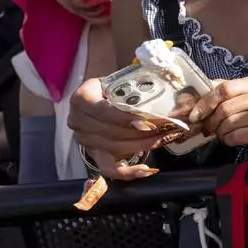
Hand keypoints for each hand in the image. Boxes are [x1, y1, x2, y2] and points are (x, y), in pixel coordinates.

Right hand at [68, 78, 184, 178]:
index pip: (103, 110)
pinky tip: (145, 170)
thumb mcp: (117, 81)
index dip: (125, 118)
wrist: (98, 99)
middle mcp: (78, 120)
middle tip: (169, 128)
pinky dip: (127, 172)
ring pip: (115, 148)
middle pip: (112, 132)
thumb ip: (134, 83)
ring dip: (144, 145)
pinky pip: (109, 168)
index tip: (148, 122)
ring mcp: (84, 139)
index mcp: (82, 98)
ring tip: (166, 138)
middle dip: (144, 132)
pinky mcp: (92, 154)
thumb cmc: (112, 89)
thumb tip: (167, 75)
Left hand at [188, 77, 247, 158]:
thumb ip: (222, 92)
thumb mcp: (244, 97)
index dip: (206, 101)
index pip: (225, 88)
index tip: (196, 114)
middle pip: (226, 108)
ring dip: (221, 132)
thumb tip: (195, 93)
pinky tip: (232, 139)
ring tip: (223, 133)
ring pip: (231, 123)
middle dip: (212, 121)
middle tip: (209, 128)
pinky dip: (229, 140)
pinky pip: (239, 136)